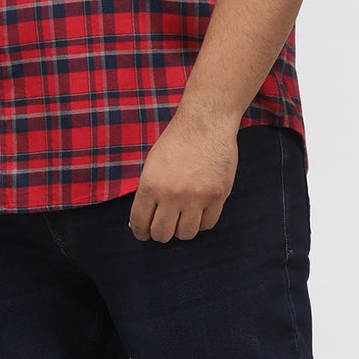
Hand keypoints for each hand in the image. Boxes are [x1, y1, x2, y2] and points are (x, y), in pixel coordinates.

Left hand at [128, 112, 239, 241]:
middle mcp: (172, 195)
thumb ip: (147, 193)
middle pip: (162, 234)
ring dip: (182, 229)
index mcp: (151, 186)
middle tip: (164, 226)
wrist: (205, 123)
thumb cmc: (176, 141)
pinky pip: (208, 224)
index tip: (144, 233)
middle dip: (160, 234)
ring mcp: (197, 197)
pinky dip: (202, 222)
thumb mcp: (152, 165)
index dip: (141, 232)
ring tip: (183, 218)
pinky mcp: (218, 196)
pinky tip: (199, 211)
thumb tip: (140, 222)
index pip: (140, 223)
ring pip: (186, 234)